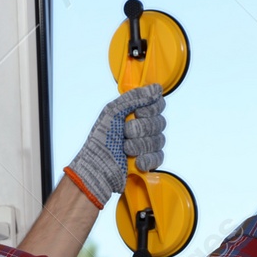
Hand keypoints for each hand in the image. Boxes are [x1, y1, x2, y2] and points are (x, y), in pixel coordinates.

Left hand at [63, 85, 166, 207]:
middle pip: (159, 122)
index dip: (151, 109)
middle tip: (125, 133)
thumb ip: (134, 98)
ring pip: (159, 140)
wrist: (96, 169)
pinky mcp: (148, 161)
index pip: (157, 104)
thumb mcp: (112, 112)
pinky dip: (147, 159)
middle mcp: (142, 127)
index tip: (138, 113)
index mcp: (133, 113)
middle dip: (141, 129)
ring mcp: (146, 144)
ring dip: (140, 145)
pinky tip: (136, 162)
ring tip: (125, 149)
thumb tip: (157, 88)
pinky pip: (159, 157)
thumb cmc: (100, 140)